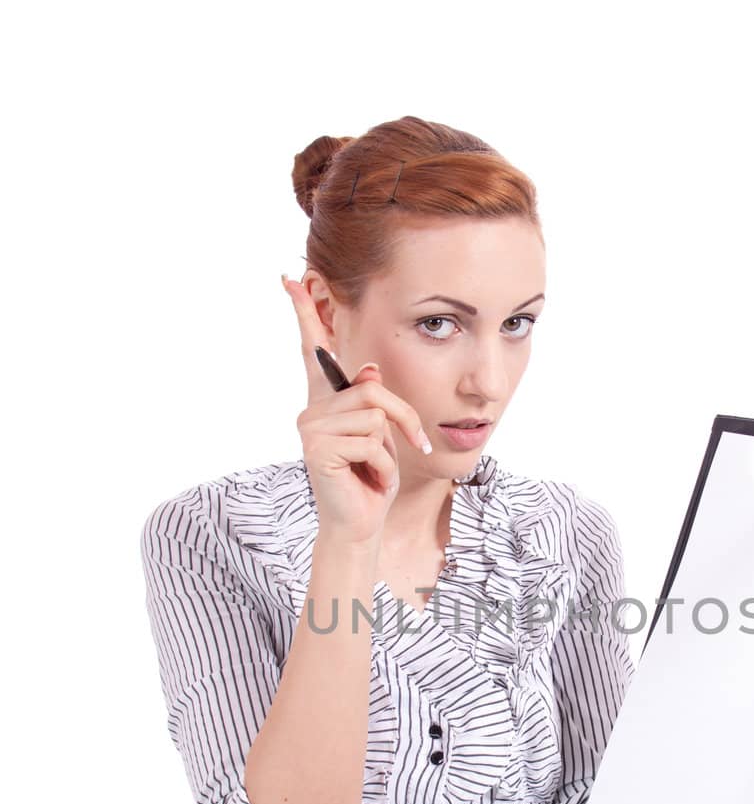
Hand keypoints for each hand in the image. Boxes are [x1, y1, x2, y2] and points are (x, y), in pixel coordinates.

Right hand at [284, 272, 430, 547]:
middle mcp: (313, 410)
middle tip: (413, 446)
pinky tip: (368, 478)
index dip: (303, 313)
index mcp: (327, 402)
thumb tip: (365, 368)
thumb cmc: (371, 480)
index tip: (290, 279)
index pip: (312, 351)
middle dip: (402, 420)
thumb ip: (372, 401)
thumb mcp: (381, 435)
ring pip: (375, 414)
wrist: (360, 524)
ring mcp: (311, 428)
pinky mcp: (317, 448)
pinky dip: (383, 464)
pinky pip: (371, 439)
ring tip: (375, 470)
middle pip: (372, 390)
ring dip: (391, 447)